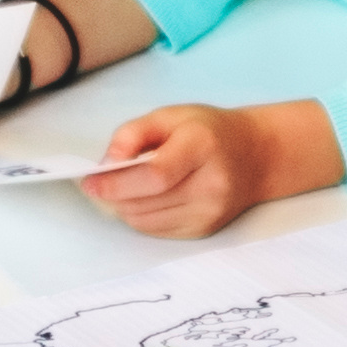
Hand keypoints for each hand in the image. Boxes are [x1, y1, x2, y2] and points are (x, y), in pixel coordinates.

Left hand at [80, 103, 319, 240]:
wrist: (256, 156)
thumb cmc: (208, 130)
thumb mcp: (169, 115)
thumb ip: (133, 134)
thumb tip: (107, 164)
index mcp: (202, 146)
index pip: (155, 175)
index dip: (116, 182)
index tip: (90, 181)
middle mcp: (211, 184)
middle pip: (146, 201)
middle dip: (113, 195)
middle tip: (99, 182)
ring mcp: (210, 212)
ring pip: (146, 221)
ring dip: (124, 207)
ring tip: (124, 187)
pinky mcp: (204, 230)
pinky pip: (156, 231)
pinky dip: (140, 216)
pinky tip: (145, 199)